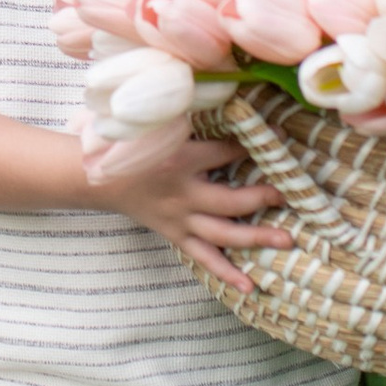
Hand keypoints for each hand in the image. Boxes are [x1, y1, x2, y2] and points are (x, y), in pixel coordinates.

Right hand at [80, 123, 289, 295]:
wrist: (97, 180)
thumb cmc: (132, 148)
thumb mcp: (159, 126)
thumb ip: (191, 114)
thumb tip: (229, 98)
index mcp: (180, 161)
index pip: (224, 152)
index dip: (251, 145)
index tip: (279, 136)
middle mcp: (183, 194)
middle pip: (230, 201)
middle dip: (262, 198)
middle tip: (289, 196)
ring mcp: (180, 220)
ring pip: (223, 234)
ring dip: (256, 238)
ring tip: (286, 240)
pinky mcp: (176, 236)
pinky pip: (204, 258)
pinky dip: (226, 273)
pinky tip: (249, 287)